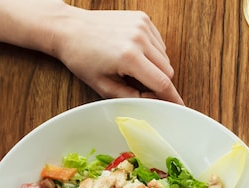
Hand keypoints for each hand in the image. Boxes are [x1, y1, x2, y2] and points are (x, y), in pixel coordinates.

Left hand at [51, 8, 182, 103]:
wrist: (69, 28)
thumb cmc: (81, 57)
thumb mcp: (103, 85)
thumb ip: (131, 97)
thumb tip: (153, 102)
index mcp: (128, 57)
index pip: (162, 83)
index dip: (172, 98)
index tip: (179, 107)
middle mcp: (139, 38)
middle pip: (167, 70)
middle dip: (159, 82)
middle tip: (141, 86)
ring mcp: (142, 25)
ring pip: (165, 57)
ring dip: (155, 66)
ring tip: (132, 66)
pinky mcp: (142, 18)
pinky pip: (159, 43)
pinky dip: (152, 52)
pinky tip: (134, 52)